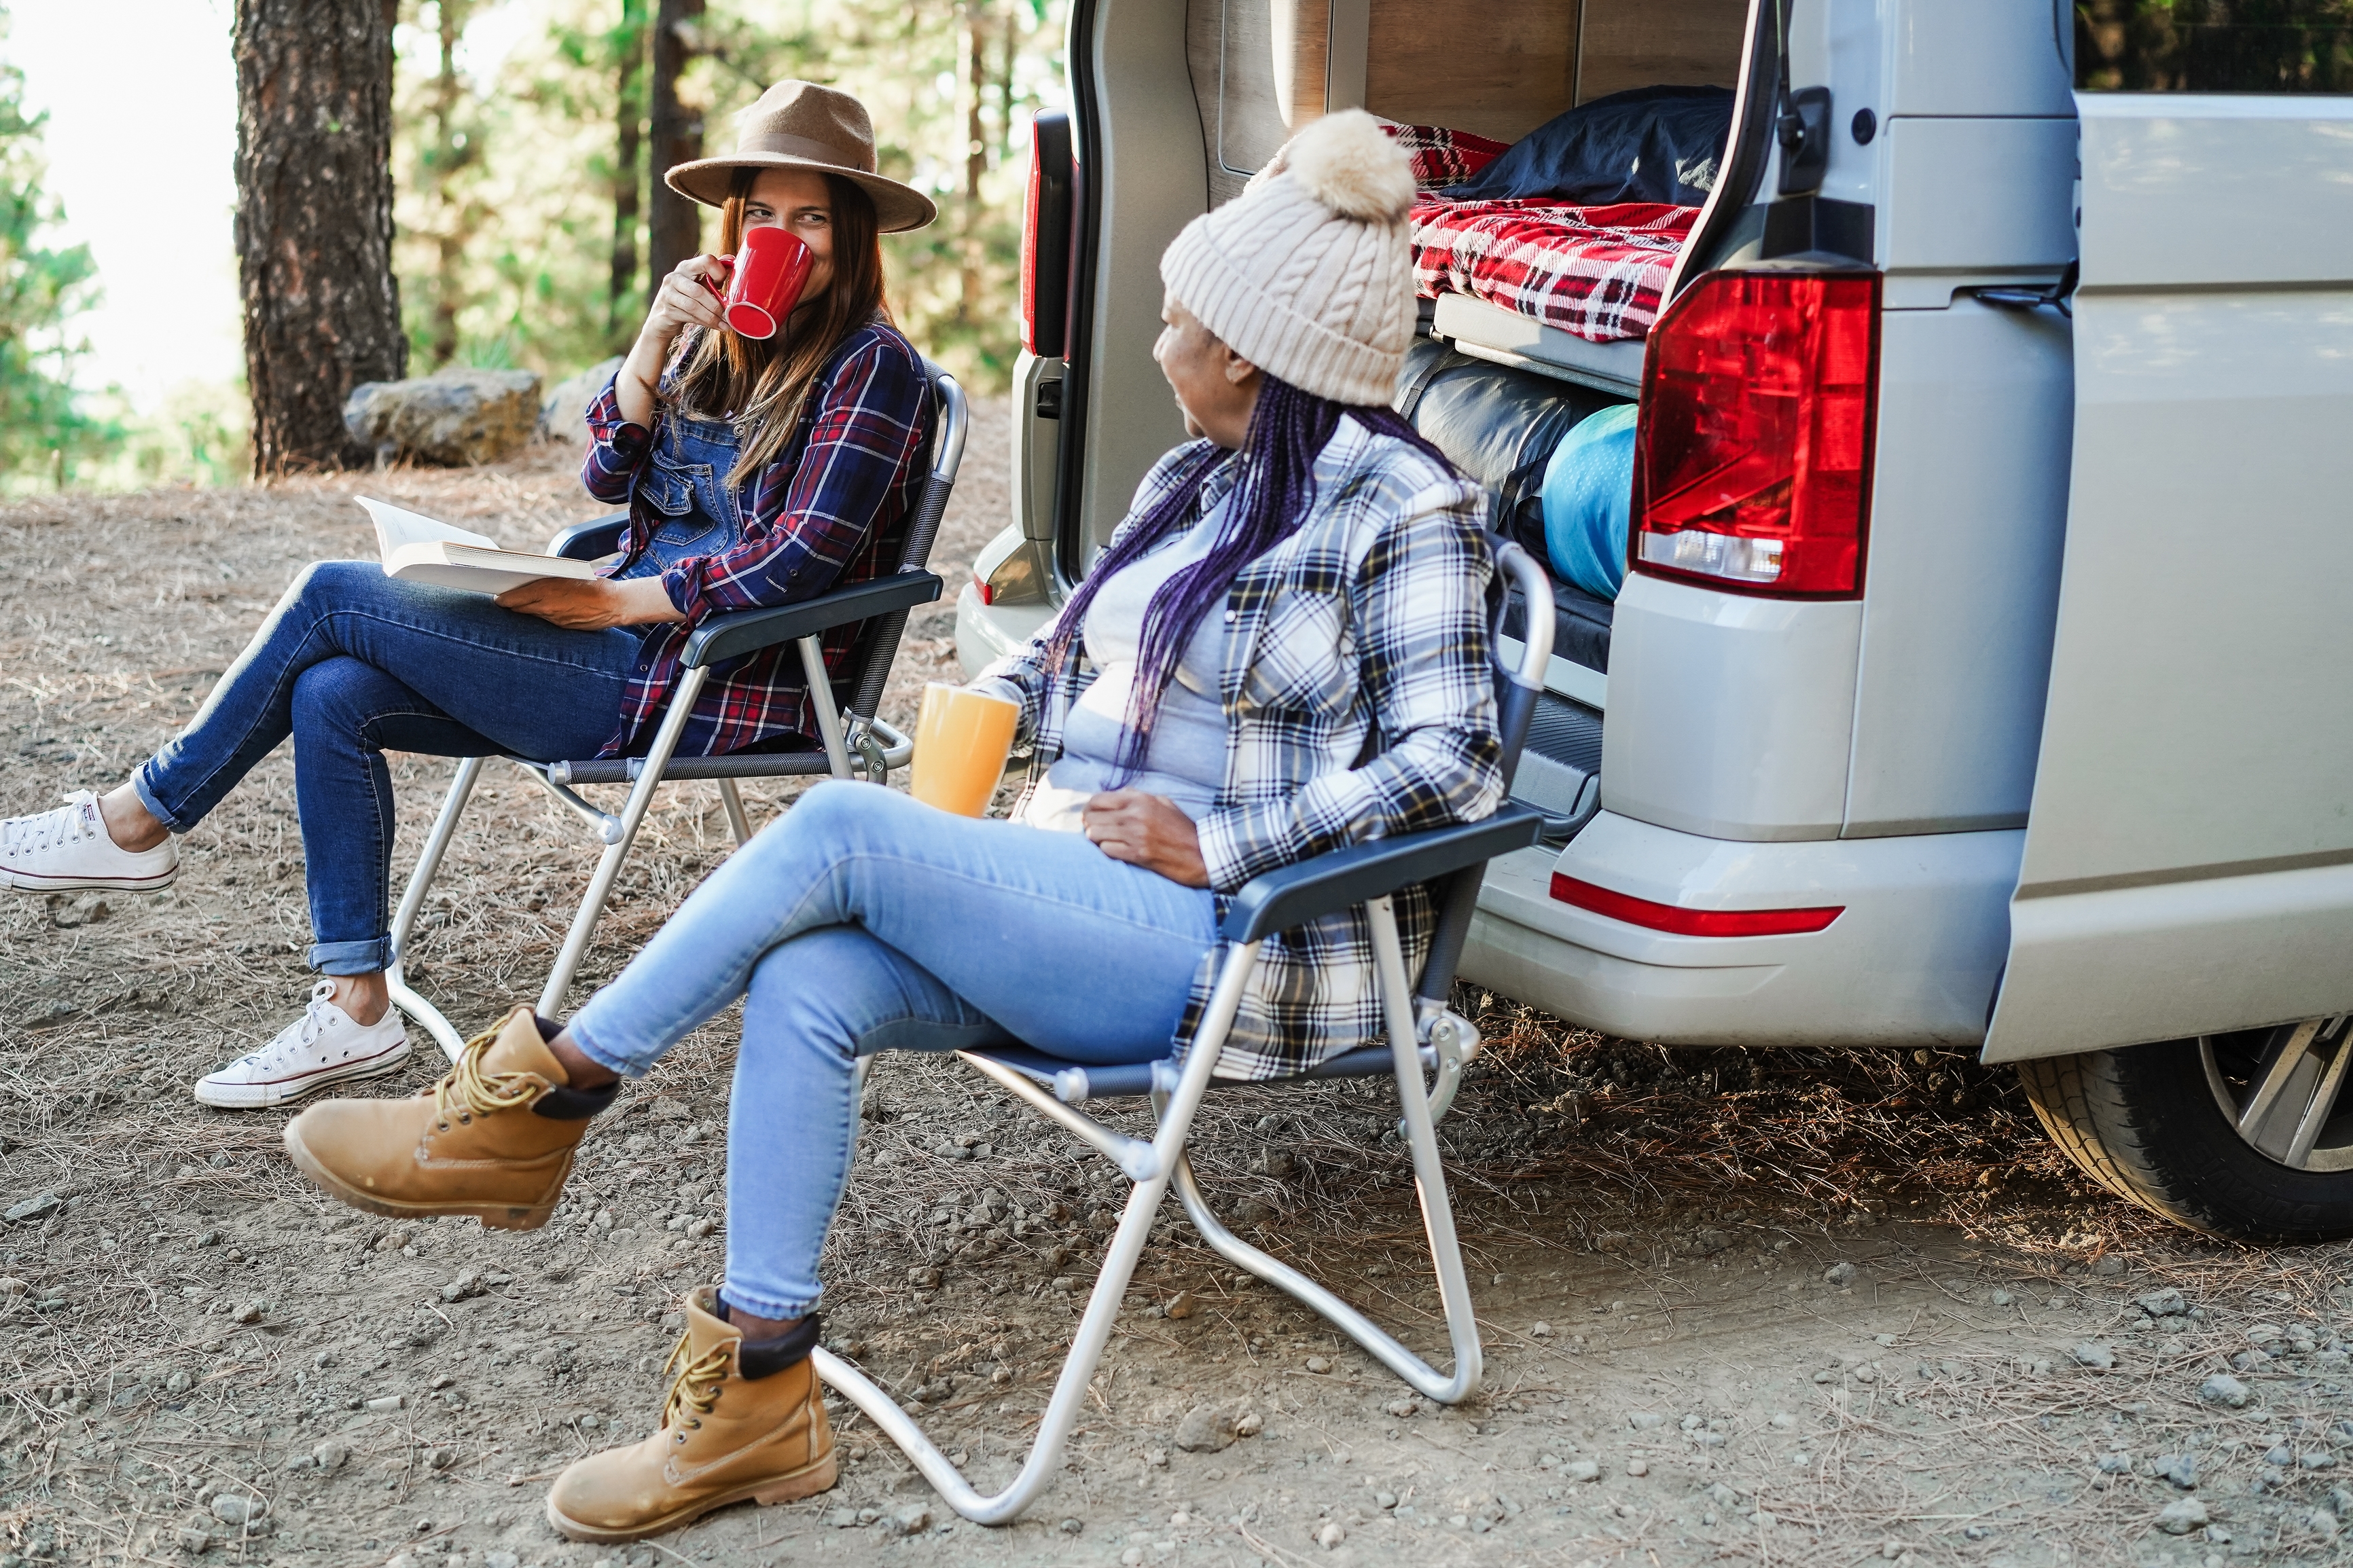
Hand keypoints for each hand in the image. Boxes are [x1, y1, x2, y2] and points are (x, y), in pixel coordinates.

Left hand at [496, 575, 683, 630]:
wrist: (615, 604)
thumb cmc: (592, 583)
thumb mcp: (566, 574)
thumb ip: (546, 579)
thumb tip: (528, 580)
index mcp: (545, 591)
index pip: (513, 598)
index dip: (502, 598)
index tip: (497, 596)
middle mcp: (547, 608)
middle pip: (519, 609)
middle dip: (511, 604)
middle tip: (504, 599)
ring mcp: (555, 620)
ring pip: (532, 615)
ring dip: (527, 609)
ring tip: (522, 602)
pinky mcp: (563, 627)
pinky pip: (546, 620)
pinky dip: (542, 614)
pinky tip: (545, 608)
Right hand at [614, 253, 729, 426]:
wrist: (662, 322)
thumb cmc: (688, 302)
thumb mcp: (701, 286)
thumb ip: (715, 275)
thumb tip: (733, 261)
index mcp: (686, 267)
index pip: (706, 260)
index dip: (720, 271)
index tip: (727, 284)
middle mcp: (674, 277)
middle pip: (698, 289)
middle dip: (716, 304)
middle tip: (730, 314)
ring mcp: (666, 294)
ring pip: (693, 305)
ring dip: (712, 316)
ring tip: (726, 324)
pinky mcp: (664, 311)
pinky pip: (687, 317)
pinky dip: (704, 323)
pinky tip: (717, 327)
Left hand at [1082, 789, 1210, 887]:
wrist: (1201, 854)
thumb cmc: (1183, 830)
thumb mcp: (1164, 803)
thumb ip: (1140, 797)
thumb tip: (1119, 794)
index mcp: (1141, 799)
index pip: (1099, 799)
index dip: (1090, 808)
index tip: (1091, 815)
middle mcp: (1136, 814)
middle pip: (1093, 816)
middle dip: (1089, 823)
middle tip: (1092, 830)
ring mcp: (1136, 834)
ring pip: (1095, 833)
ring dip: (1096, 838)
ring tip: (1103, 841)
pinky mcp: (1138, 854)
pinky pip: (1106, 849)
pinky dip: (1106, 850)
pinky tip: (1115, 850)